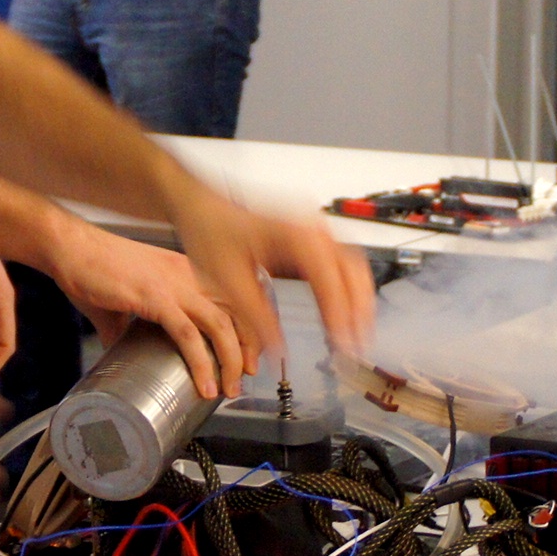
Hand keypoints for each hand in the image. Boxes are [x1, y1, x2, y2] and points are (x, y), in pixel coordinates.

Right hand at [42, 217, 246, 398]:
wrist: (69, 247)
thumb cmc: (91, 268)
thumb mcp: (122, 301)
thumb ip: (125, 328)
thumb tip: (120, 354)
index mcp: (184, 272)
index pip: (231, 300)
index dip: (244, 331)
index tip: (244, 357)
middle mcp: (187, 275)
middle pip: (236, 313)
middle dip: (245, 350)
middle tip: (241, 378)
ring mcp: (173, 284)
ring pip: (219, 325)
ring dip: (229, 360)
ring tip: (227, 388)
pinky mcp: (154, 297)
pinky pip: (188, 334)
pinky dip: (200, 361)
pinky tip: (203, 383)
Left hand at [166, 188, 376, 368]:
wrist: (198, 203)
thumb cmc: (209, 231)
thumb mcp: (228, 282)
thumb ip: (257, 319)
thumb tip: (278, 352)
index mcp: (295, 234)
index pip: (331, 279)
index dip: (341, 315)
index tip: (344, 345)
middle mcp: (311, 226)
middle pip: (352, 271)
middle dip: (358, 311)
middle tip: (356, 348)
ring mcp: (313, 227)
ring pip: (352, 266)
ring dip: (357, 301)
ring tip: (354, 335)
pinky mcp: (309, 233)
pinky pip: (339, 262)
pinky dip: (346, 288)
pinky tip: (341, 311)